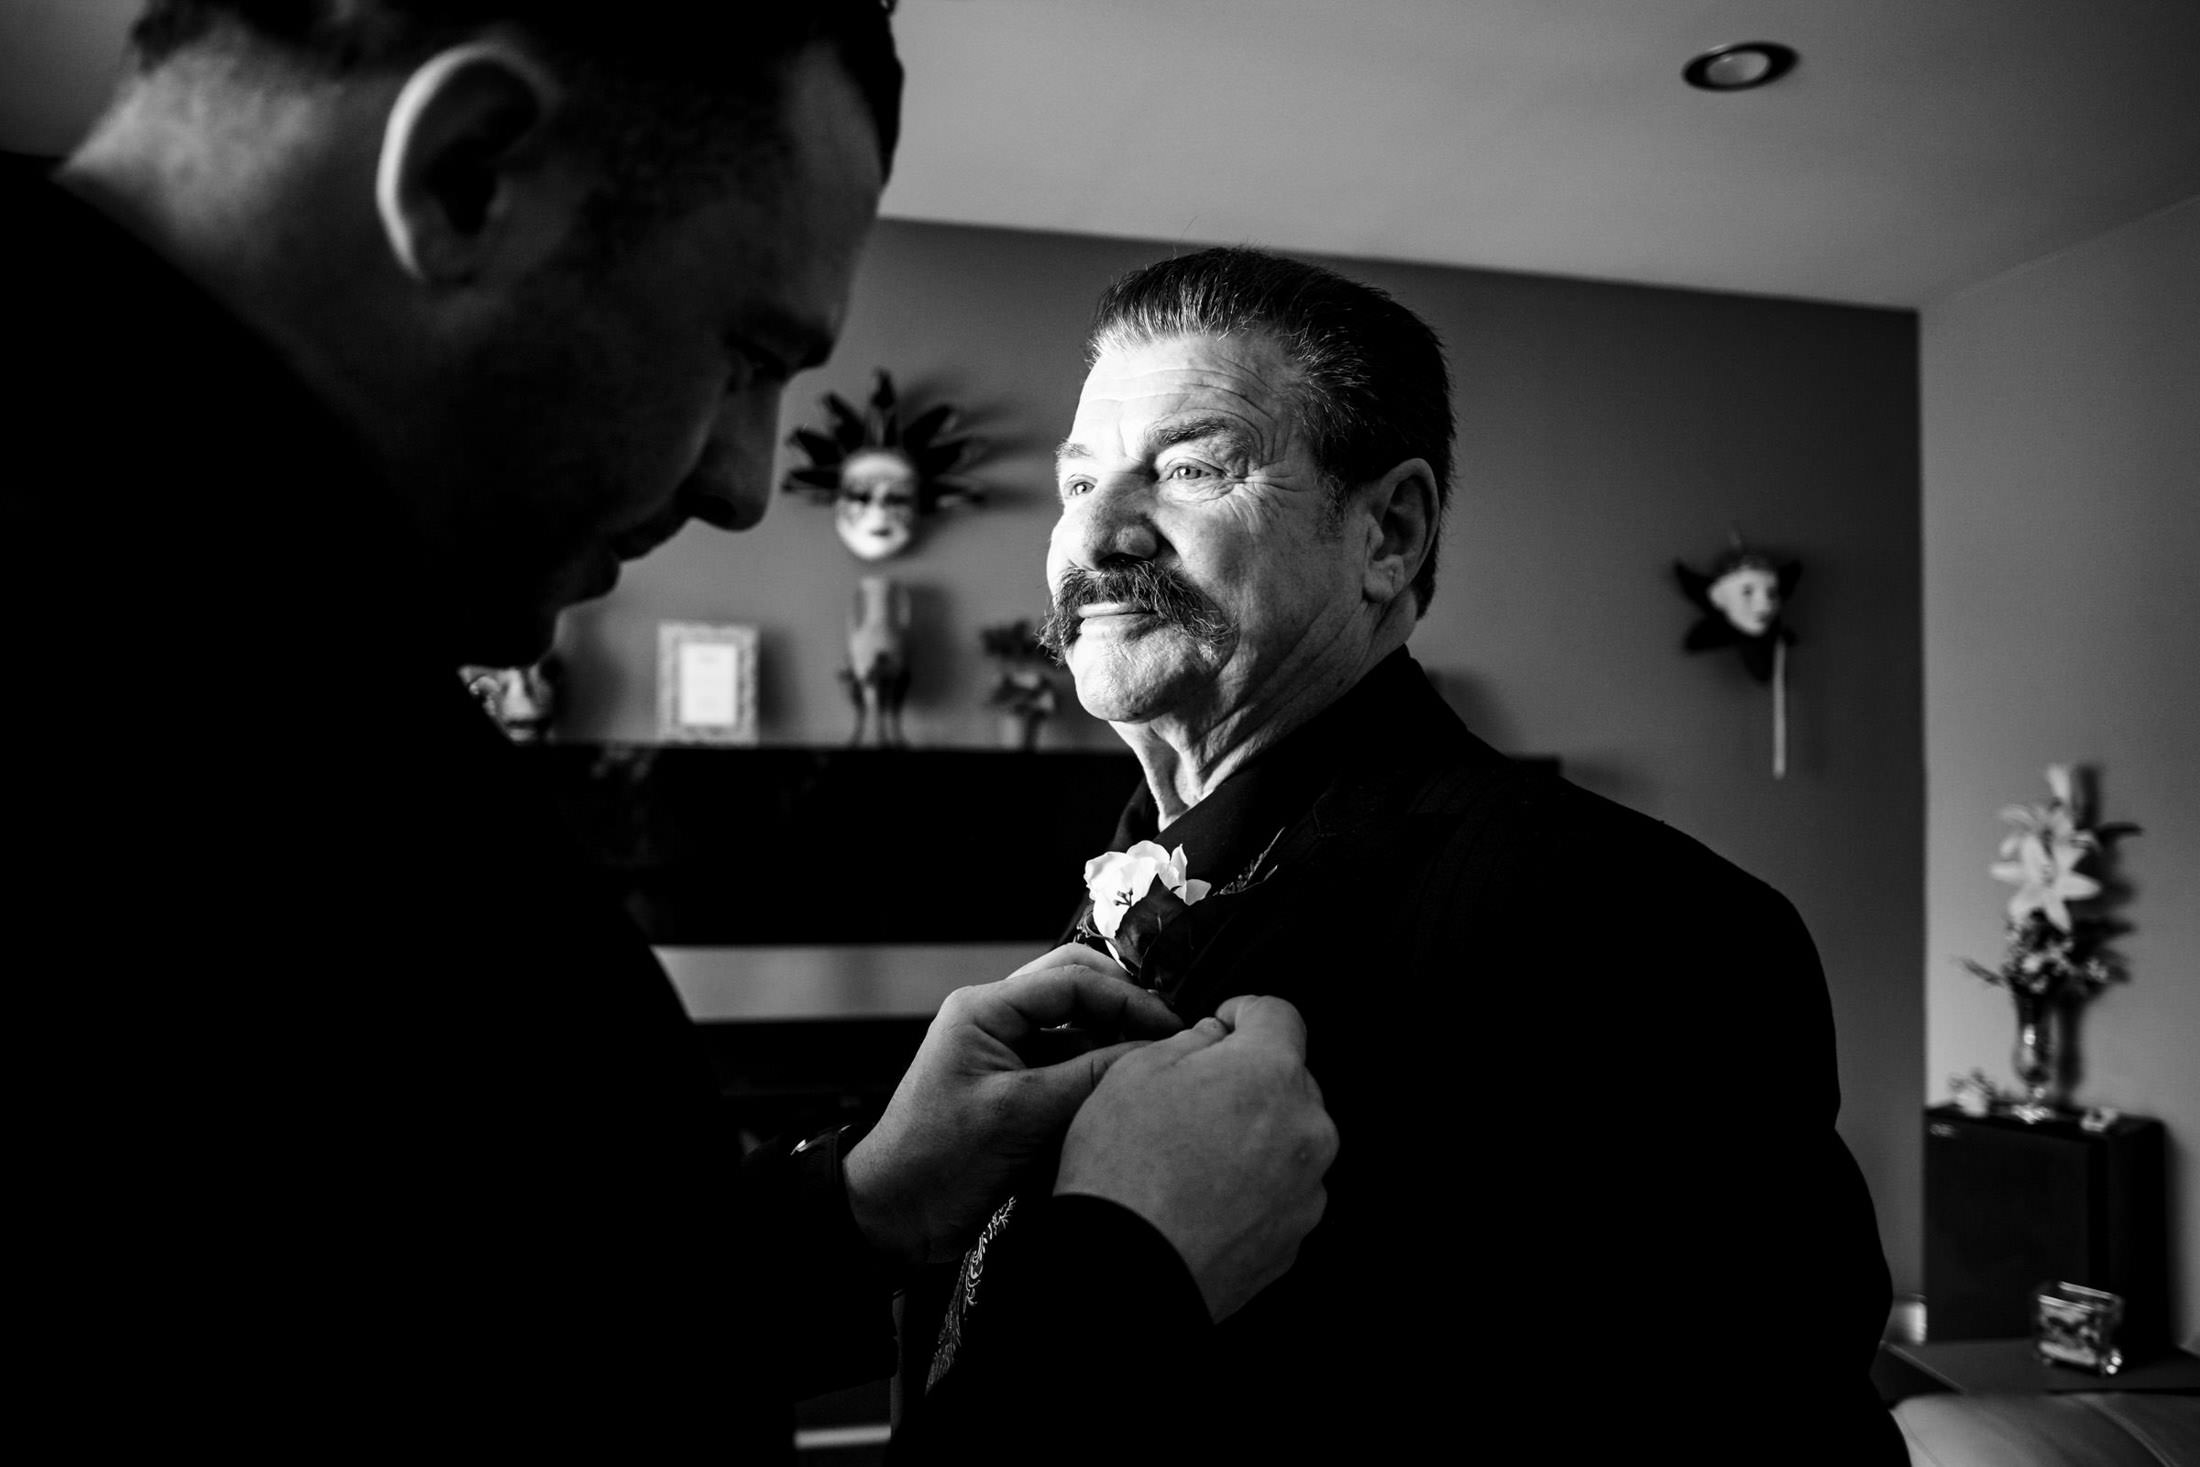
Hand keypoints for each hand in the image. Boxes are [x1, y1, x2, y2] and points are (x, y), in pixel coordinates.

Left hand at [843, 945, 1181, 1266]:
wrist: (894, 1217)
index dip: (1127, 1000)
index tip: (1170, 1028)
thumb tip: (1153, 1054)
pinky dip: (1096, 1071)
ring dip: (1112, 1039)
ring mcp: (1005, 1053)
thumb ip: (1089, 1078)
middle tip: (1168, 1035)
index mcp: (983, 1008)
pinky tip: (1123, 1091)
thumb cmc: (936, 1162)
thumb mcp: (1020, 1117)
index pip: (1072, 979)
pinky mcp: (1015, 1088)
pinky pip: (1066, 1063)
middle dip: (1123, 1007)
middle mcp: (994, 1020)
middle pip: (1075, 988)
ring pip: (1075, 1026)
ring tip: (1154, 1064)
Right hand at [1054, 995, 1336, 1322]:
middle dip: (1247, 1080)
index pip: (1279, 1014)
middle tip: (1191, 1100)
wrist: (1125, 1271)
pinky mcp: (1295, 1236)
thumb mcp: (1135, 1072)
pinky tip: (1203, 1195)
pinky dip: (1252, 1185)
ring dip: (1252, 1135)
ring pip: (1286, 1138)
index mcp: (1270, 1074)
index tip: (1223, 1025)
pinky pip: (1280, 1190)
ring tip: (1191, 1158)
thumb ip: (1189, 1040)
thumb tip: (1212, 1039)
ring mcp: (1306, 1188)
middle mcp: (1306, 1129)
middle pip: (1288, 1080)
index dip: (1243, 1012)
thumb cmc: (1124, 1173)